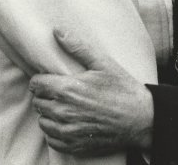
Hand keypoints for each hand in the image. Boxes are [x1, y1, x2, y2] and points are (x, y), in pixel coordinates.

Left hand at [29, 29, 153, 155]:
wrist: (140, 119)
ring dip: (50, 114)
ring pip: (43, 121)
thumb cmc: (123, 89)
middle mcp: (64, 112)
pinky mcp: (74, 145)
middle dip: (46, 96)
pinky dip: (56, 131)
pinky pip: (51, 139)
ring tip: (66, 106)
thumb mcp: (103, 63)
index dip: (42, 79)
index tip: (52, 79)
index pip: (36, 84)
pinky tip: (70, 122)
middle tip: (62, 92)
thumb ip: (78, 47)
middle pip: (38, 102)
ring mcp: (68, 131)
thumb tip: (57, 31)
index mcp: (68, 89)